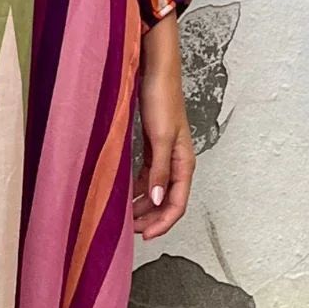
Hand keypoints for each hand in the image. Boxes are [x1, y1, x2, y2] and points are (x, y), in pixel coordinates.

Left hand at [132, 51, 194, 239]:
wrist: (156, 71)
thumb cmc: (161, 99)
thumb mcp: (160, 137)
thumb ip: (159, 170)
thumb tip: (157, 199)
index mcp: (184, 163)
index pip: (177, 204)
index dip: (162, 223)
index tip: (144, 236)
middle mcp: (177, 162)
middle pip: (168, 201)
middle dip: (152, 219)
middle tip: (131, 232)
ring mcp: (164, 154)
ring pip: (156, 189)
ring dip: (144, 205)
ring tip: (126, 217)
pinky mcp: (153, 145)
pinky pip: (148, 175)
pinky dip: (138, 188)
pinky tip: (125, 194)